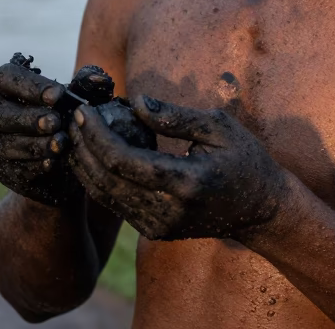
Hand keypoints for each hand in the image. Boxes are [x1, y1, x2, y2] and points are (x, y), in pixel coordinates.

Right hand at [0, 62, 80, 206]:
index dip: (30, 85)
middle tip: (56, 122)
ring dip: (34, 143)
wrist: (65, 163)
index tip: (58, 96)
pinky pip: (13, 168)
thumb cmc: (67, 119)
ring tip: (60, 143)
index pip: (6, 77)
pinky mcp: (1, 170)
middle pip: (0, 112)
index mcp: (5, 87)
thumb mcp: (78, 99)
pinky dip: (34, 165)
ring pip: (6, 143)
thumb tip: (99, 77)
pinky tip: (53, 162)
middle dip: (29, 117)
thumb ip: (87, 85)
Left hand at [69, 96, 289, 241]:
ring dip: (84, 165)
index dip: (97, 136)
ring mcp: (160, 226)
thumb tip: (133, 103)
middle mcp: (168, 211)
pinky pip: (116, 205)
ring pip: (105, 197)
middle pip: (107, 180)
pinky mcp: (155, 232)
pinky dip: (98, 179)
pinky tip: (91, 155)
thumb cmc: (245, 160)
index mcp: (186, 183)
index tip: (84, 112)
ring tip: (74, 134)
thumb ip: (175, 116)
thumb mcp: (219, 128)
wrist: (261, 211)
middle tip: (73, 118)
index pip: (124, 161)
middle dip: (83, 147)